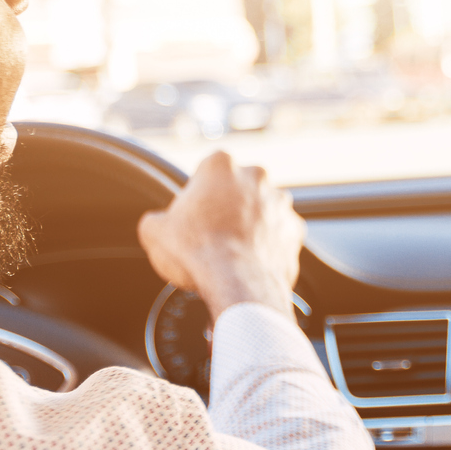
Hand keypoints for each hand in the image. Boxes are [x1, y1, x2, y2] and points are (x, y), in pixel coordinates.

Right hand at [136, 151, 303, 316]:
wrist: (238, 284)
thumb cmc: (197, 252)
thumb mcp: (155, 232)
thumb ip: (155, 220)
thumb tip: (157, 225)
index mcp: (220, 165)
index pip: (205, 173)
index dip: (196, 196)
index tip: (191, 217)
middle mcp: (256, 177)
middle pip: (236, 189)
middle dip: (226, 207)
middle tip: (211, 234)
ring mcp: (280, 203)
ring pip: (261, 210)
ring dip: (250, 224)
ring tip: (231, 251)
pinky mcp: (296, 230)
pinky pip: (279, 235)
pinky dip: (268, 245)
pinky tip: (251, 261)